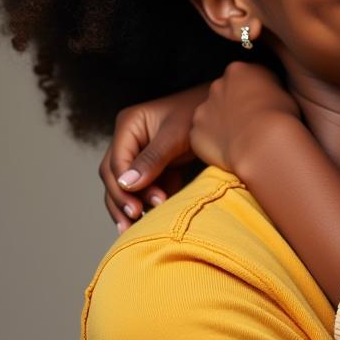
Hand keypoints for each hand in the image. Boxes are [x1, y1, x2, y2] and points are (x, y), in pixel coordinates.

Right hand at [99, 84, 209, 231]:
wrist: (224, 111)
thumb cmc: (199, 113)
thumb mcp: (175, 135)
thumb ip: (152, 158)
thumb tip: (127, 183)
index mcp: (128, 125)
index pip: (115, 163)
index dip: (122, 188)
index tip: (135, 208)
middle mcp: (129, 138)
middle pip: (114, 176)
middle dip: (123, 200)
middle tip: (136, 219)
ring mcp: (141, 152)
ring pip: (127, 185)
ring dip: (132, 204)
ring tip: (137, 227)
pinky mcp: (155, 165)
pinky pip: (146, 187)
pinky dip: (149, 201)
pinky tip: (154, 219)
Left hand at [189, 62, 299, 178]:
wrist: (264, 142)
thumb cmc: (281, 116)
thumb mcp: (283, 91)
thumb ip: (267, 89)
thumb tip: (266, 96)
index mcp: (239, 70)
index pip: (243, 76)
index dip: (252, 92)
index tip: (261, 105)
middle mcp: (217, 85)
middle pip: (223, 93)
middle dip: (232, 106)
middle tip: (249, 123)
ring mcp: (203, 109)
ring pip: (210, 116)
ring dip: (221, 125)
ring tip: (241, 140)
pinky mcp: (196, 132)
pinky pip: (203, 137)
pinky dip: (213, 144)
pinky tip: (230, 151)